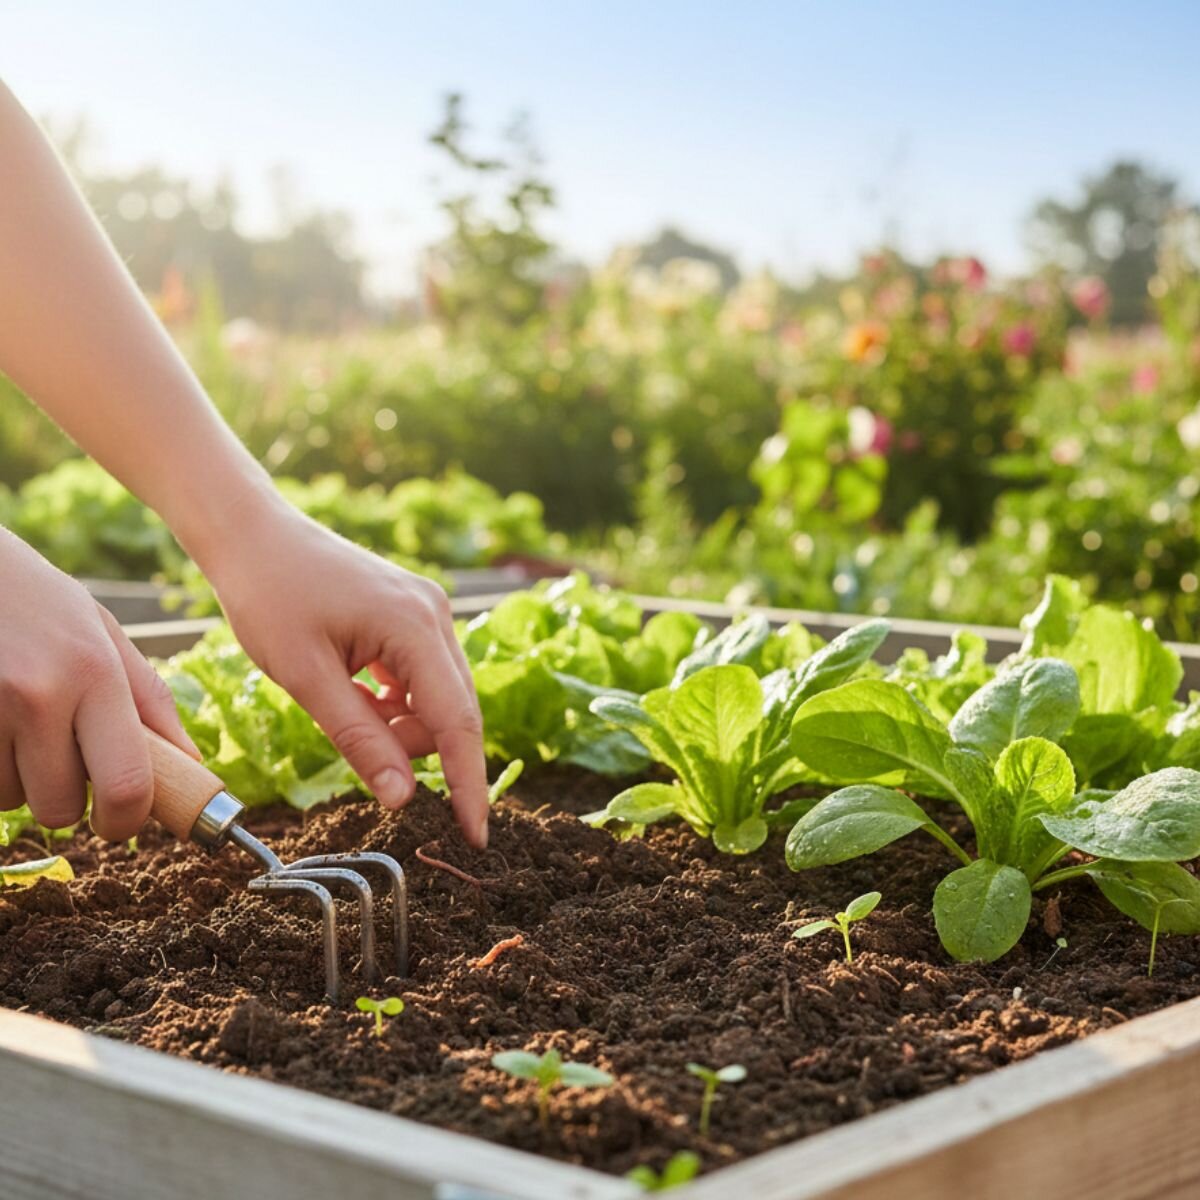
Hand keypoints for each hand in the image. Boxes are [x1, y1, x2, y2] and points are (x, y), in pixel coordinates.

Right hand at [0, 529, 199, 839]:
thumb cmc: (37, 600)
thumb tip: (190, 762)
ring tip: (18, 725)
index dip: (127, 821)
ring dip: (18, 781)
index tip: (122, 822)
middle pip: (61, 807)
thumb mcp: (102, 632)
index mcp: (95, 674)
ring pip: (10, 800)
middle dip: (67, 799)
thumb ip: (148, 700)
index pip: (126, 784)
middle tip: (62, 758)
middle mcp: (39, 695)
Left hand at [202, 499, 488, 847]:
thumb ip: (359, 739)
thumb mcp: (305, 677)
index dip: (469, 785)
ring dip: (399, 726)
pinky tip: (354, 691)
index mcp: (415, 627)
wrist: (252, 534)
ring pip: (436, 700)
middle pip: (452, 713)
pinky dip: (394, 703)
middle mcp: (436, 616)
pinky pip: (421, 680)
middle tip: (356, 748)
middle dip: (413, 749)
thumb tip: (404, 800)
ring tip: (342, 706)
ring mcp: (428, 613)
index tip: (476, 837)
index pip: (457, 722)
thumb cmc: (269, 596)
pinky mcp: (414, 616)